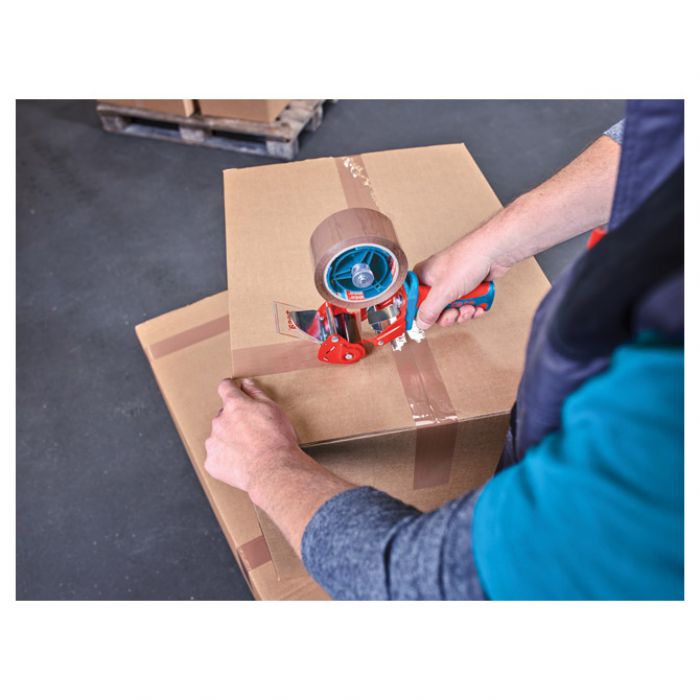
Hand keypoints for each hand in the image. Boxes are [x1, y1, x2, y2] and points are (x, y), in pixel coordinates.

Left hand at [204, 378, 299, 492]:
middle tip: (252, 431)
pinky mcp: (212, 462)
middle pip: (223, 415)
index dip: (230, 388)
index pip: (225, 388)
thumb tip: (246, 383)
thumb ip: (256, 393)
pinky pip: (217, 456)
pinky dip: (226, 459)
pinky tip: (242, 463)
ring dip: (229, 439)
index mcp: (234, 405)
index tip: (234, 391)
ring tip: (249, 450)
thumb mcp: (273, 409)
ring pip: (218, 436)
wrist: (273, 470)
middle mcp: (219, 421)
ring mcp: (213, 442)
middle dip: (235, 420)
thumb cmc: (277, 439)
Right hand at [414, 235, 509, 329]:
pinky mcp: (468, 287)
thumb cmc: (468, 260)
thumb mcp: (443, 291)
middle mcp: (436, 280)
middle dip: (448, 315)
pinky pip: (466, 305)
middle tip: (455, 312)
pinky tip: (478, 305)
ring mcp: (453, 283)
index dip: (422, 313)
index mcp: (424, 276)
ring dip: (463, 313)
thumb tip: (421, 323)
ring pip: (452, 309)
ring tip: (470, 307)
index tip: (430, 319)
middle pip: (435, 309)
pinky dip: (472, 308)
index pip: (415, 301)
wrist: (496, 251)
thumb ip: (429, 310)